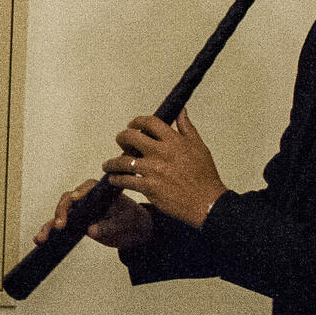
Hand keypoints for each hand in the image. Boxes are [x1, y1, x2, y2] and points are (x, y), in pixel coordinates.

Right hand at [41, 177, 154, 249]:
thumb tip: (91, 230)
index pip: (86, 188)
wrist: (133, 230)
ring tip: (43, 237)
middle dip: (61, 211)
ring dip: (50, 225)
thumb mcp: (124, 223)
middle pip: (68, 200)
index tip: (75, 199)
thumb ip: (109, 226)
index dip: (79, 193)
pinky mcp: (74, 222)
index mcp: (99, 191)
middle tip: (60, 225)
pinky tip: (40, 239)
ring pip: (60, 214)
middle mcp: (85, 198)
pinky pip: (59, 225)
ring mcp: (78, 210)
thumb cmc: (130, 220)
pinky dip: (49, 231)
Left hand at [102, 112, 226, 228]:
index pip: (149, 123)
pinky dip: (116, 179)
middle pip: (131, 137)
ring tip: (108, 165)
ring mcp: (153, 170)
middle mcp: (161, 153)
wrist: (207, 203)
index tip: (132, 125)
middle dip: (121, 138)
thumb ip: (187, 128)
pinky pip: (126, 180)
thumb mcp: (199, 147)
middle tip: (120, 142)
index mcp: (174, 141)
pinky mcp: (149, 187)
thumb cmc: (205, 176)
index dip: (137, 122)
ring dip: (112, 162)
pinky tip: (114, 179)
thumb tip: (181, 111)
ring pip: (123, 161)